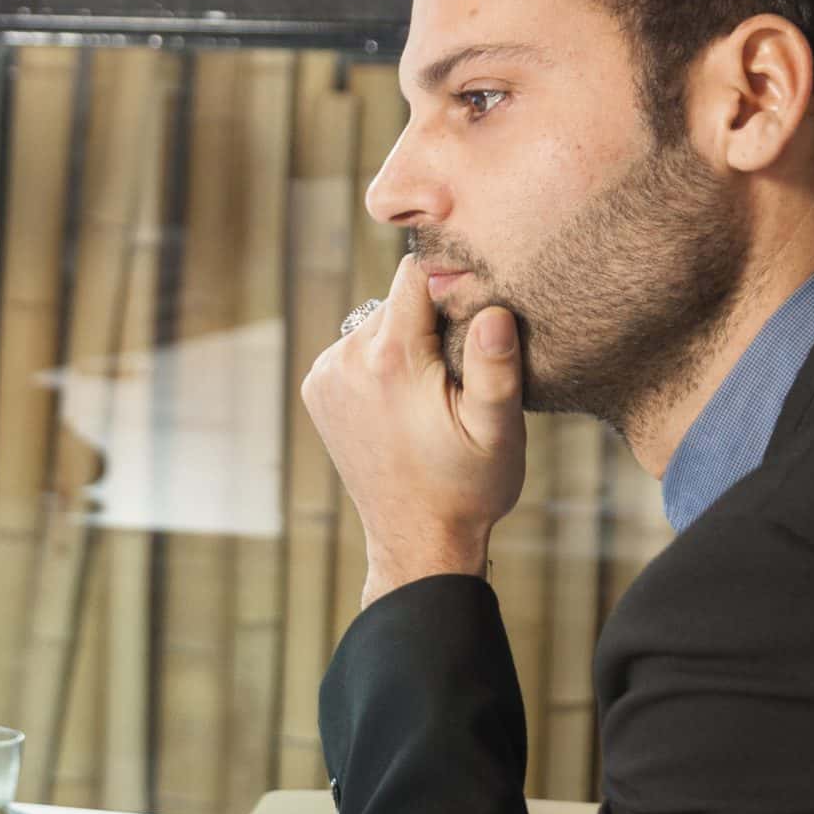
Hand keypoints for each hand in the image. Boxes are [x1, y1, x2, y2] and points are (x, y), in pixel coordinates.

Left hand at [300, 252, 525, 603]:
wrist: (417, 539)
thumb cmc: (466, 487)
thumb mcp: (497, 430)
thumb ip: (495, 366)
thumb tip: (492, 308)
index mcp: (390, 359)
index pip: (417, 275)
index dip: (452, 284)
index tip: (475, 314)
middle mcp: (345, 358)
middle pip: (398, 300)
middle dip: (431, 321)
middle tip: (457, 371)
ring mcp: (324, 374)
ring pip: (376, 323)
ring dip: (405, 342)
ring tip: (431, 392)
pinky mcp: (317, 389)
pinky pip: (356, 349)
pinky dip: (381, 361)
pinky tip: (403, 401)